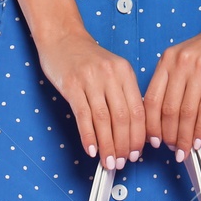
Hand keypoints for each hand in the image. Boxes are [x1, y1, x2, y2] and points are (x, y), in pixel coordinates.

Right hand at [35, 27, 144, 168]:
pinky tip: (91, 150)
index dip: (139, 136)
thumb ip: (122, 94)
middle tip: (122, 162)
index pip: (138, 110)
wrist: (62, 38)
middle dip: (123, 145)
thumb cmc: (86, 58)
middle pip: (123, 118)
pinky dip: (89, 136)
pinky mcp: (72, 85)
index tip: (136, 153)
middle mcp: (110, 75)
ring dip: (107, 146)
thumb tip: (129, 130)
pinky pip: (83, 116)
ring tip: (108, 162)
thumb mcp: (111, 71)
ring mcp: (91, 79)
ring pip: (104, 120)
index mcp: (125, 72)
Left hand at [144, 15, 200, 160]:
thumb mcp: (183, 60)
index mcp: (167, 60)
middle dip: (169, 135)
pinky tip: (199, 140)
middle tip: (173, 150)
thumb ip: (171, 83)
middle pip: (168, 109)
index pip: (152, 99)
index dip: (151, 125)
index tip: (153, 142)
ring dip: (185, 136)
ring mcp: (200, 68)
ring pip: (186, 112)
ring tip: (185, 150)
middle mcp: (180, 63)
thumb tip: (161, 120)